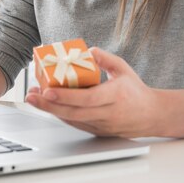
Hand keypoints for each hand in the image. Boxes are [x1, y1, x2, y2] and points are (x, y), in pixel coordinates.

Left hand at [24, 47, 159, 137]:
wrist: (151, 115)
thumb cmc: (136, 91)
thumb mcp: (124, 69)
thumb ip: (106, 59)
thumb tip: (88, 51)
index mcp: (115, 96)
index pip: (87, 99)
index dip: (65, 96)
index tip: (47, 90)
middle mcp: (108, 114)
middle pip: (73, 112)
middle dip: (48, 105)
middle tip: (31, 96)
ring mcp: (102, 125)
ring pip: (72, 120)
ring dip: (51, 110)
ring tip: (34, 99)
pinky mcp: (98, 131)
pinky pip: (76, 124)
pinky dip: (61, 115)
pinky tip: (49, 106)